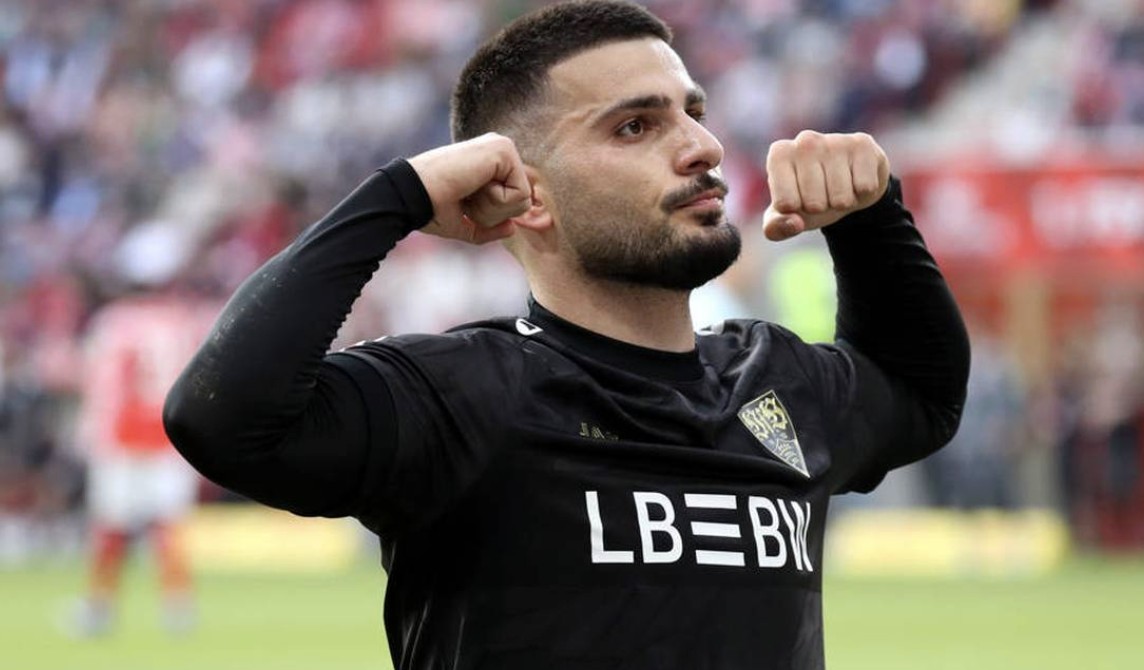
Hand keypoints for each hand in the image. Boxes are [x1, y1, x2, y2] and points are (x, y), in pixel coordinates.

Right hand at [407, 133, 531, 243]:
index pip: (514, 201)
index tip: (463, 203)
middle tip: (465, 198)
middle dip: (494, 214)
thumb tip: (513, 228)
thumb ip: (489, 228)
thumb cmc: (431, 208)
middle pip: (523, 202)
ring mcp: (502, 146)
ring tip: (468, 192)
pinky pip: (521, 194)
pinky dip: (496, 202)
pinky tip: (474, 187)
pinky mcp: (504, 150)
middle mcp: (499, 150)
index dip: (492, 215)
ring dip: (493, 209)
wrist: (412, 194)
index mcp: (490, 163)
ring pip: (524, 200)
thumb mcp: (463, 223)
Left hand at [762, 131, 889, 241]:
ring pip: (841, 198)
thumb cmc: (810, 198)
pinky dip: (862, 193)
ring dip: (843, 202)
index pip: (785, 204)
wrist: (845, 182)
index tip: (797, 198)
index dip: (795, 210)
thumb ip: (776, 227)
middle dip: (821, 208)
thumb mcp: (786, 216)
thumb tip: (795, 224)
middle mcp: (805, 141)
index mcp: (779, 155)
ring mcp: (835, 140)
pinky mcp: (862, 144)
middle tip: (822, 194)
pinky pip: (865, 187)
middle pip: (814, 203)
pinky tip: (855, 179)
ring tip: (839, 188)